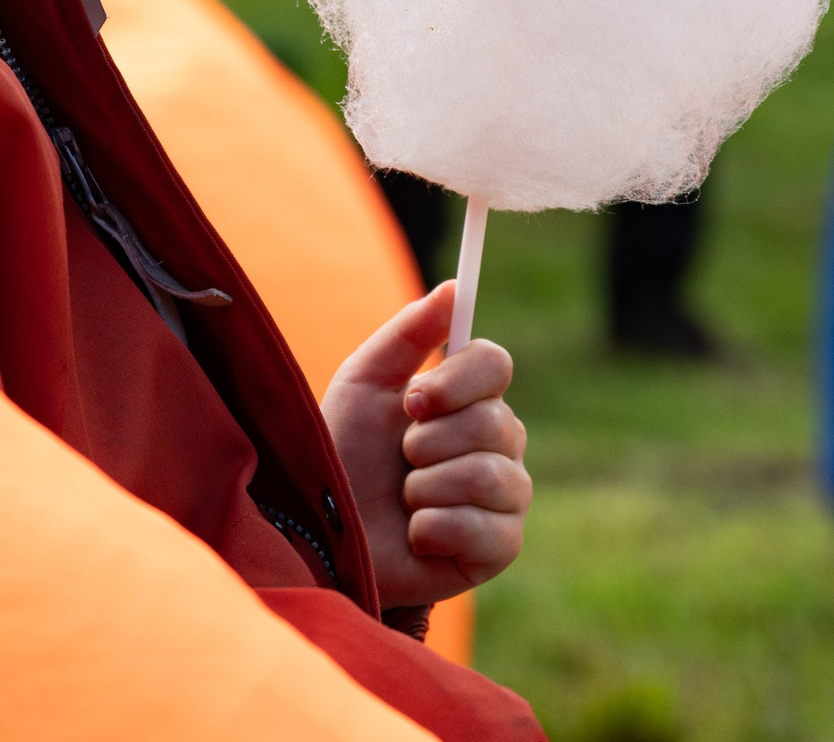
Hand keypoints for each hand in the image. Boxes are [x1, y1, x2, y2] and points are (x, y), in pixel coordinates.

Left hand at [321, 281, 532, 610]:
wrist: (327, 532)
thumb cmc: (345, 454)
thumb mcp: (364, 383)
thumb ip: (409, 332)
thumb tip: (456, 286)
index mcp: (471, 397)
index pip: (496, 364)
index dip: (456, 381)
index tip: (412, 401)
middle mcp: (500, 443)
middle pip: (492, 422)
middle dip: (426, 445)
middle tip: (400, 460)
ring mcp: (506, 496)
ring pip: (488, 476)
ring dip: (424, 489)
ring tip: (404, 499)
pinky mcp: (500, 547)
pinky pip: (484, 530)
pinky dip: (432, 530)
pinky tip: (416, 536)